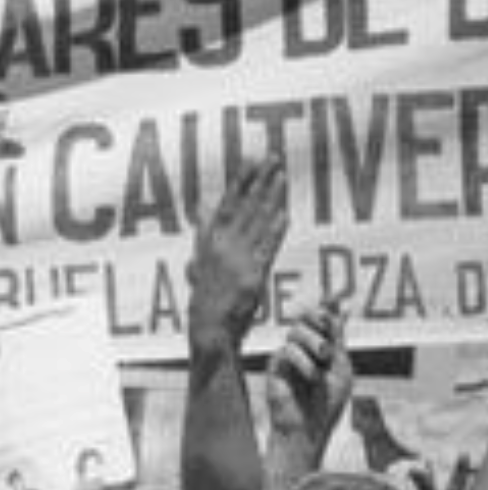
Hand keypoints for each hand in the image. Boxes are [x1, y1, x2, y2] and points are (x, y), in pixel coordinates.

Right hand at [187, 160, 287, 351]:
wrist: (210, 332)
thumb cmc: (208, 301)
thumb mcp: (200, 264)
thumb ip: (205, 233)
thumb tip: (202, 205)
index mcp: (209, 244)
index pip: (226, 204)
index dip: (240, 181)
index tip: (250, 161)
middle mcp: (221, 248)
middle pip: (244, 207)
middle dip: (258, 180)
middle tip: (271, 157)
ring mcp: (237, 261)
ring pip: (257, 221)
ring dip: (271, 197)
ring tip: (281, 175)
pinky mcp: (252, 277)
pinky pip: (266, 248)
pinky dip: (275, 231)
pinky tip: (284, 213)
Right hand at [265, 301, 352, 450]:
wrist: (308, 430)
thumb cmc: (326, 403)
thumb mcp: (340, 368)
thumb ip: (337, 338)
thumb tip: (342, 308)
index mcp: (323, 347)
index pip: (323, 319)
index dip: (329, 305)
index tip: (339, 295)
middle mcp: (305, 348)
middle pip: (307, 317)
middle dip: (320, 318)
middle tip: (330, 329)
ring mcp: (288, 356)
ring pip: (296, 331)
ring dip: (315, 342)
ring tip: (325, 359)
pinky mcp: (275, 367)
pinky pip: (286, 350)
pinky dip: (303, 360)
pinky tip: (311, 376)